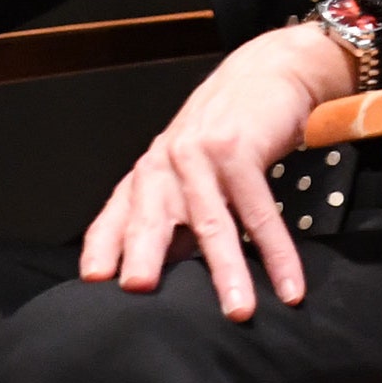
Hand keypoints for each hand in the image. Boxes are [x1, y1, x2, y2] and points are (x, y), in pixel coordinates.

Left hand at [79, 22, 354, 321]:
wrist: (270, 70)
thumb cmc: (229, 127)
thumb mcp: (192, 167)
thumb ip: (175, 214)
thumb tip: (163, 276)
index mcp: (151, 168)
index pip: (117, 212)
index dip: (102, 246)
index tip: (93, 282)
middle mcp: (168, 159)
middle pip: (152, 216)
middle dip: (144, 253)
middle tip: (139, 290)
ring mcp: (202, 153)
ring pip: (212, 223)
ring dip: (227, 272)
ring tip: (239, 312)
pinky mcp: (240, 150)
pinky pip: (260, 211)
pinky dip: (277, 252)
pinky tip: (288, 283)